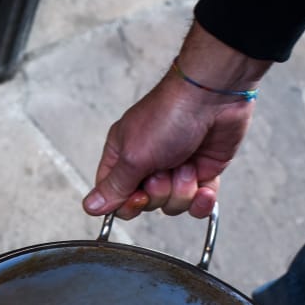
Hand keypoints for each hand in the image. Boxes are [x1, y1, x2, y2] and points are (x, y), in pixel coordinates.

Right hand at [84, 26, 268, 220]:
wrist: (213, 98)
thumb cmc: (169, 115)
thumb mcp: (133, 156)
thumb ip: (114, 187)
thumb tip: (91, 206)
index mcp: (122, 157)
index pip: (115, 196)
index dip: (127, 204)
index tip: (139, 195)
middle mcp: (147, 165)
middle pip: (146, 205)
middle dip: (159, 192)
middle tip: (165, 168)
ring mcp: (174, 170)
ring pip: (171, 206)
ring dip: (182, 190)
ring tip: (187, 164)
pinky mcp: (200, 173)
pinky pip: (197, 205)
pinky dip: (202, 201)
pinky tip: (204, 187)